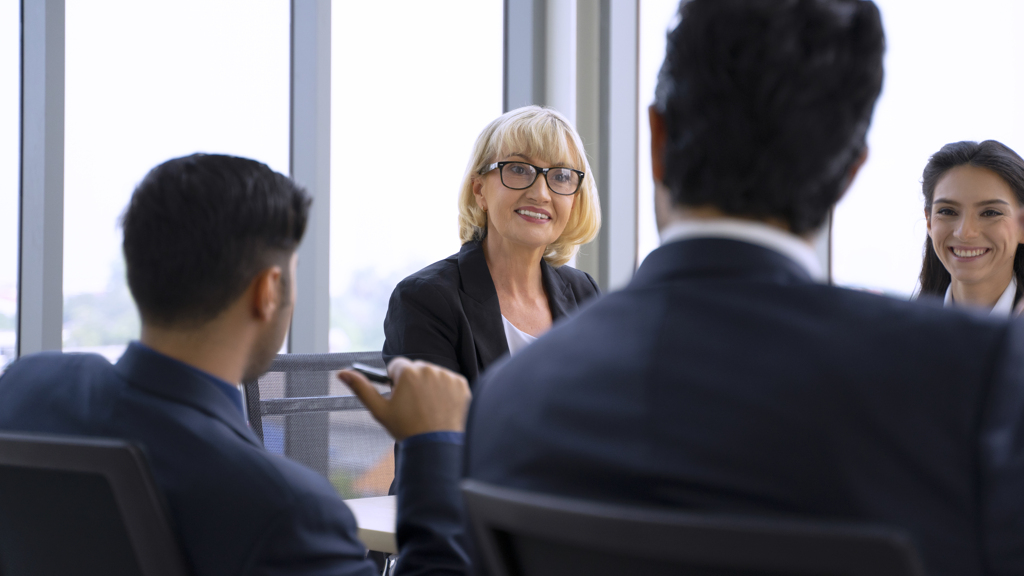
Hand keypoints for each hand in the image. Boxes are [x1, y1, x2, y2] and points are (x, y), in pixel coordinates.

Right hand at [338, 357, 470, 440]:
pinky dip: (446, 392)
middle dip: (413, 383)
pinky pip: (450, 382)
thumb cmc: (407, 429)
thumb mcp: (379, 410)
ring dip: (430, 387)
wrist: (437, 447)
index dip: (395, 381)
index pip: (397, 365)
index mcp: (408, 371)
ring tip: (429, 409)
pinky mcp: (462, 384)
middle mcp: (429, 368)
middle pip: (416, 369)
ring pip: (433, 375)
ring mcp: (447, 376)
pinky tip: (442, 408)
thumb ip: (361, 388)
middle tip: (414, 406)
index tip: (399, 397)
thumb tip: (342, 373)